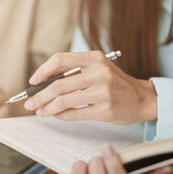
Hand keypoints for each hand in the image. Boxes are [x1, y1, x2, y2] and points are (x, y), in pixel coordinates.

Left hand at [24, 51, 157, 123]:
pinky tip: (56, 115)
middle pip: (58, 84)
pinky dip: (61, 116)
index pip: (60, 59)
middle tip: (30, 103)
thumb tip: (43, 82)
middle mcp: (99, 72)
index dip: (42, 71)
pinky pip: (75, 113)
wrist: (142, 99)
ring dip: (48, 108)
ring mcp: (102, 91)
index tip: (33, 82)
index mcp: (94, 58)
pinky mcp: (105, 109)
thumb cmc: (115, 84)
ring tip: (41, 112)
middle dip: (40, 96)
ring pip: (64, 100)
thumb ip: (74, 71)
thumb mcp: (98, 68)